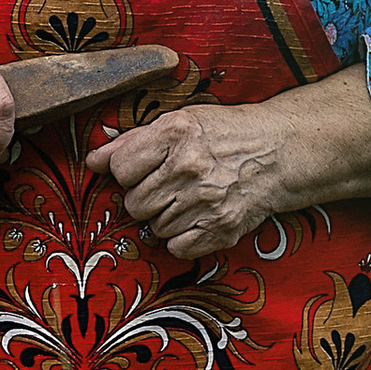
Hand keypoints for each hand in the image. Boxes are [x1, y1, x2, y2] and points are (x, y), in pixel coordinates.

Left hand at [103, 66, 370, 261]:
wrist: (278, 153)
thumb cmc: (223, 134)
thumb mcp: (179, 122)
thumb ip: (132, 141)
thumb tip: (92, 161)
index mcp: (176, 133)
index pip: (120, 168)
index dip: (126, 172)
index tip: (142, 169)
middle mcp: (190, 167)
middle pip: (134, 203)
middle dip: (144, 197)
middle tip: (167, 186)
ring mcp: (206, 201)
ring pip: (153, 227)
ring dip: (164, 217)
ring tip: (186, 199)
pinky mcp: (221, 228)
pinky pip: (176, 247)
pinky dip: (181, 238)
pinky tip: (195, 218)